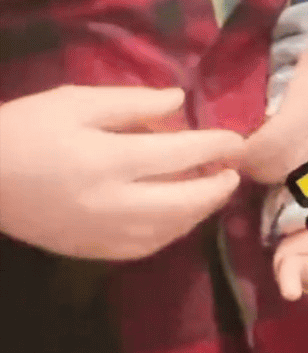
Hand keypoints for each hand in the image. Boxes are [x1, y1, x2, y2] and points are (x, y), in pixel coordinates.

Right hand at [0, 85, 245, 260]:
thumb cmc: (26, 129)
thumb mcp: (76, 101)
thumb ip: (132, 103)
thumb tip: (178, 103)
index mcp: (107, 161)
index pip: (178, 156)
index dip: (213, 147)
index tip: (237, 140)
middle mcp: (109, 204)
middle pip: (181, 203)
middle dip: (215, 188)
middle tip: (234, 172)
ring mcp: (98, 234)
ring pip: (166, 232)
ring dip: (197, 213)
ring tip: (212, 191)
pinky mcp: (87, 251)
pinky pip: (142, 248)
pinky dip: (170, 232)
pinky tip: (178, 216)